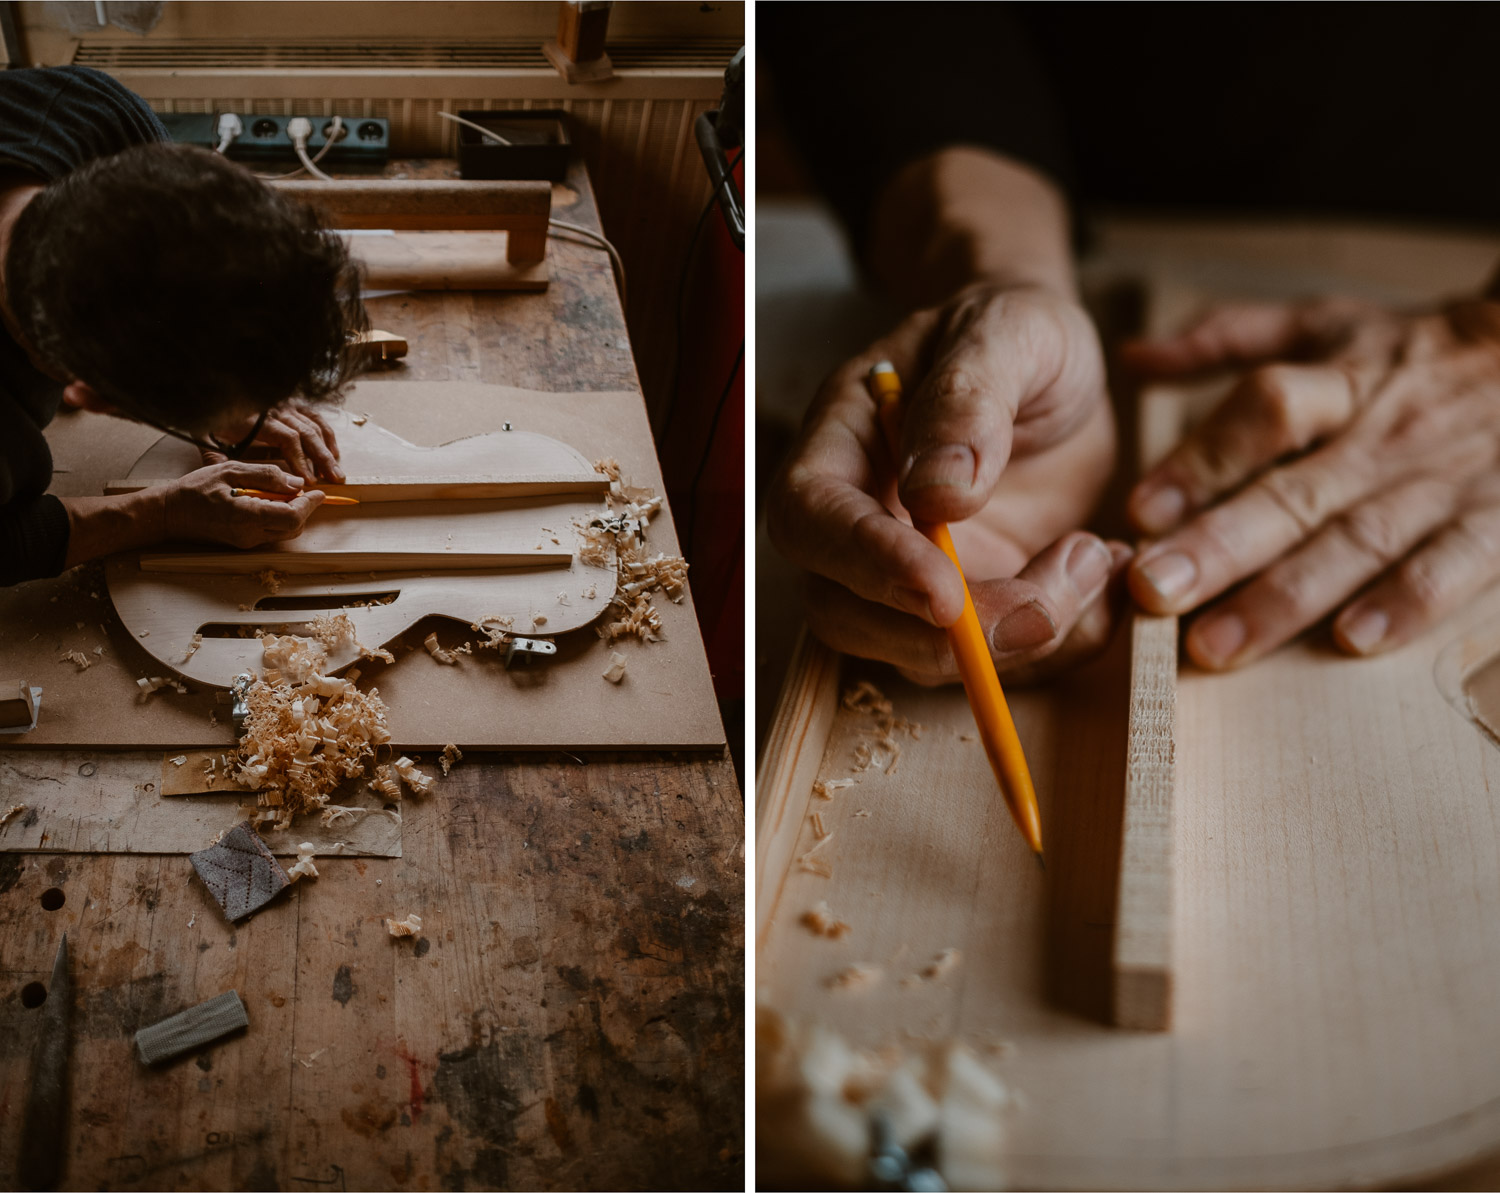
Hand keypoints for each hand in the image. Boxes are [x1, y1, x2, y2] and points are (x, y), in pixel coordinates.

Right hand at [163, 462, 324, 547]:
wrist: (169, 514)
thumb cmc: (195, 489)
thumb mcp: (230, 470)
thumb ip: (265, 475)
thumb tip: (296, 482)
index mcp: (247, 517)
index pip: (293, 517)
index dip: (310, 504)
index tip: (317, 491)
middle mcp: (250, 535)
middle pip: (294, 527)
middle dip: (303, 508)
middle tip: (299, 489)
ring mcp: (247, 543)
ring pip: (285, 532)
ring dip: (292, 514)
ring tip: (280, 493)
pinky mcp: (244, 543)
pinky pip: (272, 533)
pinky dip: (278, 518)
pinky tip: (267, 502)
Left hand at [201, 401, 343, 482]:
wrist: (214, 389)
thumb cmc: (212, 416)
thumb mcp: (208, 438)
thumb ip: (217, 460)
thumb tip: (231, 481)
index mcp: (258, 418)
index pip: (288, 439)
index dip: (300, 460)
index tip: (308, 481)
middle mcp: (276, 408)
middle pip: (307, 433)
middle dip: (323, 459)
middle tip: (335, 479)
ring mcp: (286, 403)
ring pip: (315, 426)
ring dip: (328, 450)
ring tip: (336, 472)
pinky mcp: (292, 402)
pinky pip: (315, 417)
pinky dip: (327, 435)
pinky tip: (333, 452)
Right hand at [768, 282, 1126, 683]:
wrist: (1054, 367)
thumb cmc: (1014, 332)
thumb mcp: (1008, 333)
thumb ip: (968, 400)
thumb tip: (936, 493)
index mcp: (838, 447)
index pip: (813, 522)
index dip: (867, 565)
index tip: (943, 590)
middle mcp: (857, 525)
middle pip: (850, 616)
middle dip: (952, 634)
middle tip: (1057, 597)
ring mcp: (908, 577)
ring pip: (925, 657)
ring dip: (1021, 640)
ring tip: (1100, 556)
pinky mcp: (970, 609)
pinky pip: (999, 660)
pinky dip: (1066, 640)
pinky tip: (1109, 570)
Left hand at [1123, 296, 1499, 666]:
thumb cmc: (1419, 353)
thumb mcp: (1328, 326)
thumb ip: (1227, 339)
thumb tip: (1131, 355)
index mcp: (1340, 380)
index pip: (1264, 413)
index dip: (1202, 459)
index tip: (1140, 509)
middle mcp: (1383, 434)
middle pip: (1294, 490)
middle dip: (1220, 545)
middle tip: (1153, 591)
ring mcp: (1443, 480)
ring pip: (1357, 539)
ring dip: (1285, 595)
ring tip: (1217, 643)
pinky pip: (1455, 562)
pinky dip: (1408, 600)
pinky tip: (1353, 640)